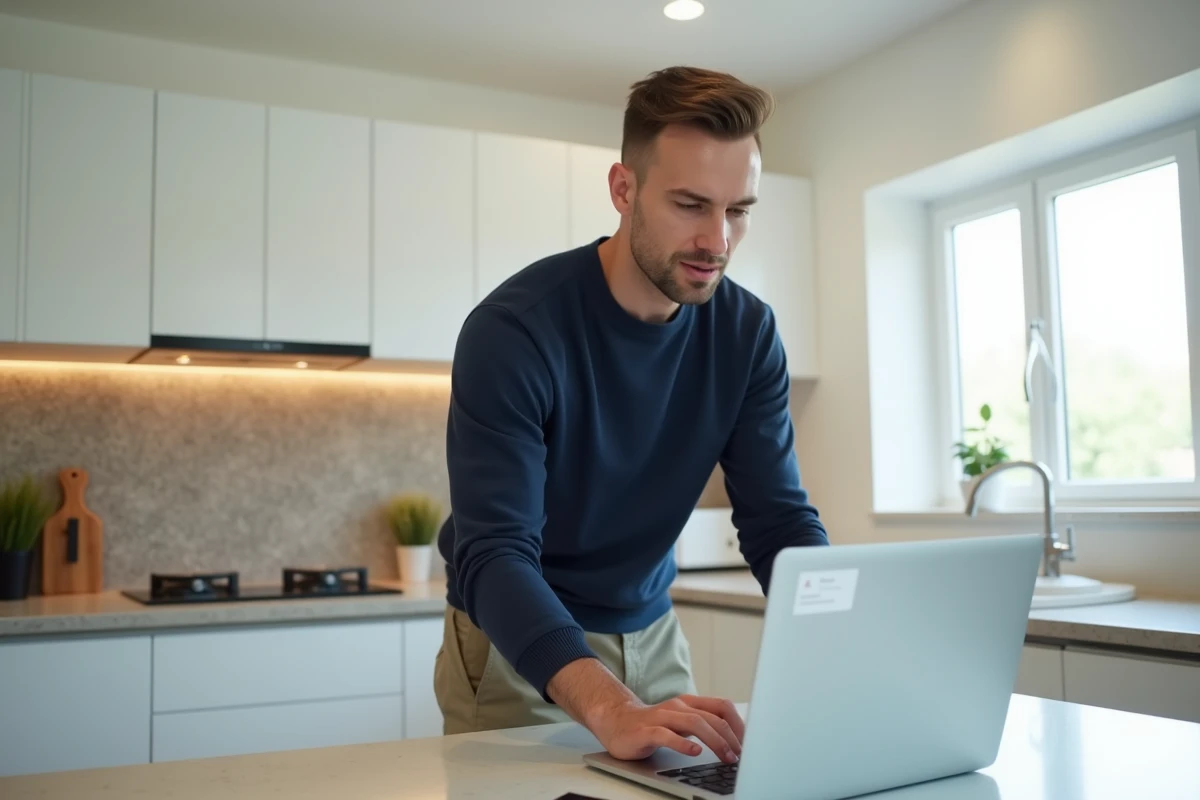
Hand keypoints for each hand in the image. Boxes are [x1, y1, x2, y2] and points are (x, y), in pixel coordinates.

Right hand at [589, 694, 744, 762]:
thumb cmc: (653, 724)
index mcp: (689, 703)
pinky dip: (683, 743)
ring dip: (714, 741)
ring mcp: (661, 717)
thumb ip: (704, 725)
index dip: (739, 724)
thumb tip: (735, 740)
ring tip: (726, 756)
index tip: (750, 743)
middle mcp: (678, 706)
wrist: (616, 721)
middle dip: (731, 737)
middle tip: (741, 756)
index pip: (722, 707)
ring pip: (694, 723)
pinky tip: (694, 752)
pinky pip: (667, 735)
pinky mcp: (646, 731)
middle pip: (712, 717)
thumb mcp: (682, 722)